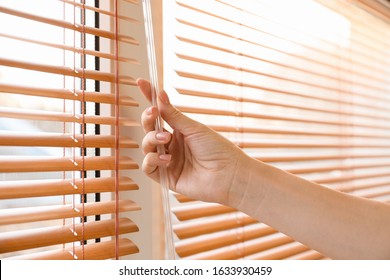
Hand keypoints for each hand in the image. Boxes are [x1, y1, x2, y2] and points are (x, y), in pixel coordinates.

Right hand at [137, 79, 247, 204]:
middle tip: (153, 114)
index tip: (141, 81)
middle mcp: (172, 145)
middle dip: (148, 120)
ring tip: (167, 140)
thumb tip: (159, 94)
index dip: (150, 98)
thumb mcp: (193, 128)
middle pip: (149, 129)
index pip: (160, 113)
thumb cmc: (217, 149)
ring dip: (152, 140)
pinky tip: (166, 158)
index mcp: (180, 131)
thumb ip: (173, 115)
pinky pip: (148, 167)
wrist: (228, 174)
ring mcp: (168, 161)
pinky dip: (152, 160)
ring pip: (147, 146)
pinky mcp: (166, 177)